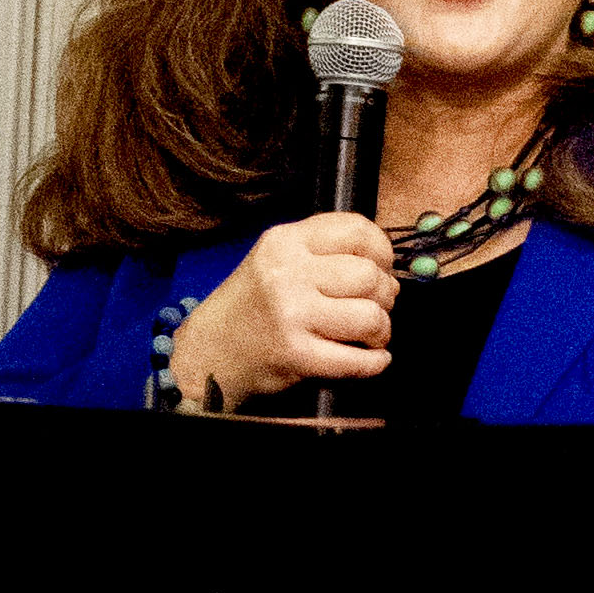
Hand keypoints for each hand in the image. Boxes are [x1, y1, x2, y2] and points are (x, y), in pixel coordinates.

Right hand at [170, 216, 397, 407]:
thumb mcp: (277, 260)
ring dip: (381, 330)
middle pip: (369, 275)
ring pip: (370, 316)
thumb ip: (322, 252)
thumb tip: (383, 265)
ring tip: (370, 335)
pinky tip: (372, 358)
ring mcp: (292, 315)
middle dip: (384, 295)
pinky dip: (374, 362)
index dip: (381, 250)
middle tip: (376, 306)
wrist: (209, 350)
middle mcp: (288, 274)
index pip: (355, 230)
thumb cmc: (251, 306)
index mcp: (286, 242)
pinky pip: (357, 360)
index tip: (382, 267)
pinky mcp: (296, 355)